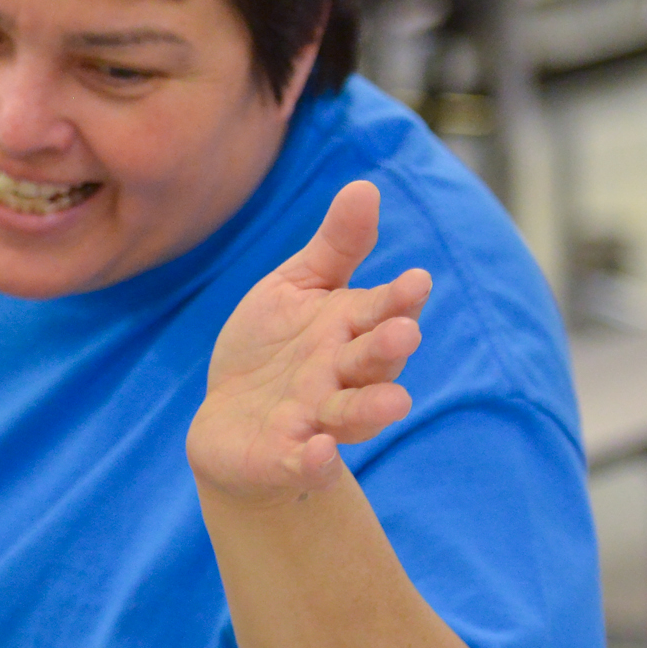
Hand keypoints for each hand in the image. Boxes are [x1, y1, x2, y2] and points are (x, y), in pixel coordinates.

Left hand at [187, 181, 429, 503]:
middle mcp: (342, 376)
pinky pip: (303, 461)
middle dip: (389, 348)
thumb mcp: (297, 290)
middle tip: (404, 332)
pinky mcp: (285, 456)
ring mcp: (316, 418)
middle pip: (375, 362)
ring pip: (353, 415)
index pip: (382, 311)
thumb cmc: (272, 350)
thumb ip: (335, 248)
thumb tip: (365, 186)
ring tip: (392, 403)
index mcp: (349, 330)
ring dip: (372, 409)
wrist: (231, 425)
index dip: (399, 299)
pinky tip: (316, 451)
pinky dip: (312, 459)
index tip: (415, 280)